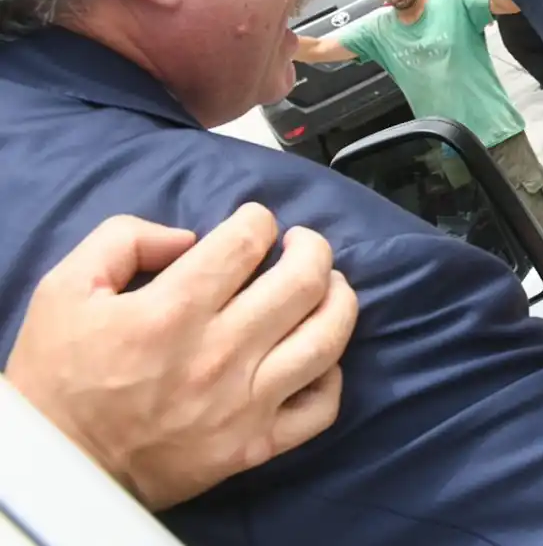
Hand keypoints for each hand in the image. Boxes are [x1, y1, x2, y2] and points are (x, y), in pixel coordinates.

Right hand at [6, 206, 357, 510]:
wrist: (56, 468)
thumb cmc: (59, 377)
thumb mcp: (65, 288)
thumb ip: (124, 240)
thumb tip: (188, 236)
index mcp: (172, 312)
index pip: (247, 242)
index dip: (258, 220)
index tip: (254, 223)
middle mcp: (218, 355)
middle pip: (303, 283)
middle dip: (312, 248)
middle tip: (302, 244)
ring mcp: (244, 404)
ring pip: (326, 339)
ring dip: (339, 299)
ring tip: (329, 284)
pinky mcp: (255, 446)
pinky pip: (322, 407)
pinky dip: (332, 375)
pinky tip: (318, 355)